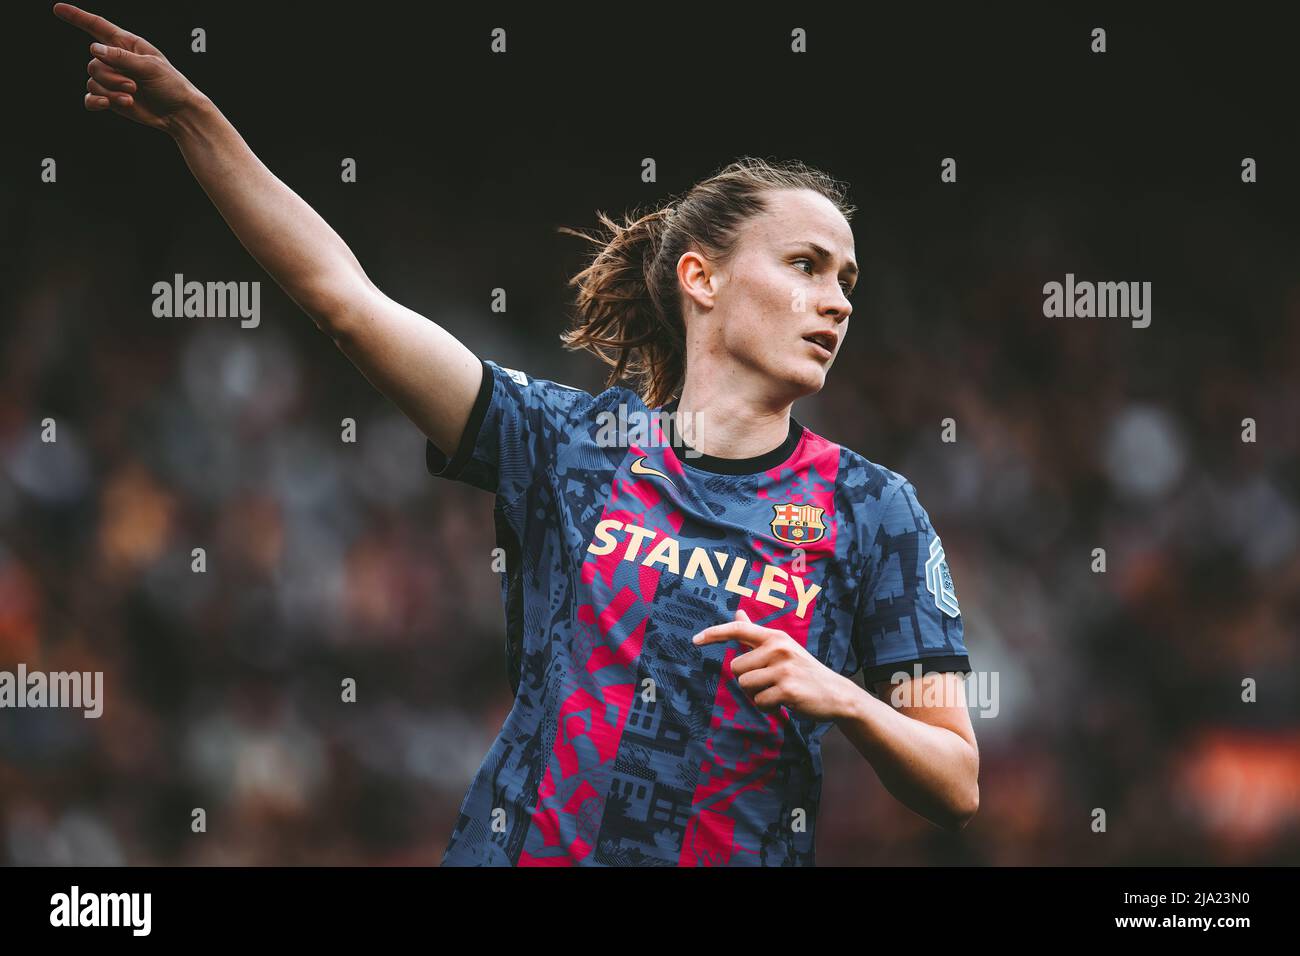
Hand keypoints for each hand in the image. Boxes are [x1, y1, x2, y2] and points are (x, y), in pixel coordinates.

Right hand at [54, 3, 200, 130]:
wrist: (179, 113)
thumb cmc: (171, 85)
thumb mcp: (150, 67)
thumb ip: (122, 57)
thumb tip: (94, 49)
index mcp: (127, 45)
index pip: (97, 27)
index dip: (77, 17)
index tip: (58, 8)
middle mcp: (116, 60)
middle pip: (94, 62)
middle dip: (111, 76)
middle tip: (134, 86)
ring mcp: (113, 80)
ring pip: (93, 81)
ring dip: (111, 90)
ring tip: (132, 96)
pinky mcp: (111, 98)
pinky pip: (91, 97)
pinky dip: (97, 101)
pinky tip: (108, 104)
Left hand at [692, 608, 858, 721]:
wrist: (836, 694)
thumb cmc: (803, 671)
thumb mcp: (782, 647)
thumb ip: (756, 634)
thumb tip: (737, 612)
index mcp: (775, 637)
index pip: (739, 629)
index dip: (714, 633)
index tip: (695, 640)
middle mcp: (778, 648)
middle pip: (735, 668)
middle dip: (747, 680)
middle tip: (770, 682)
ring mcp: (783, 669)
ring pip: (745, 686)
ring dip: (757, 695)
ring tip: (778, 692)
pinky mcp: (787, 690)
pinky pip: (759, 701)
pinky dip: (768, 707)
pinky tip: (784, 702)